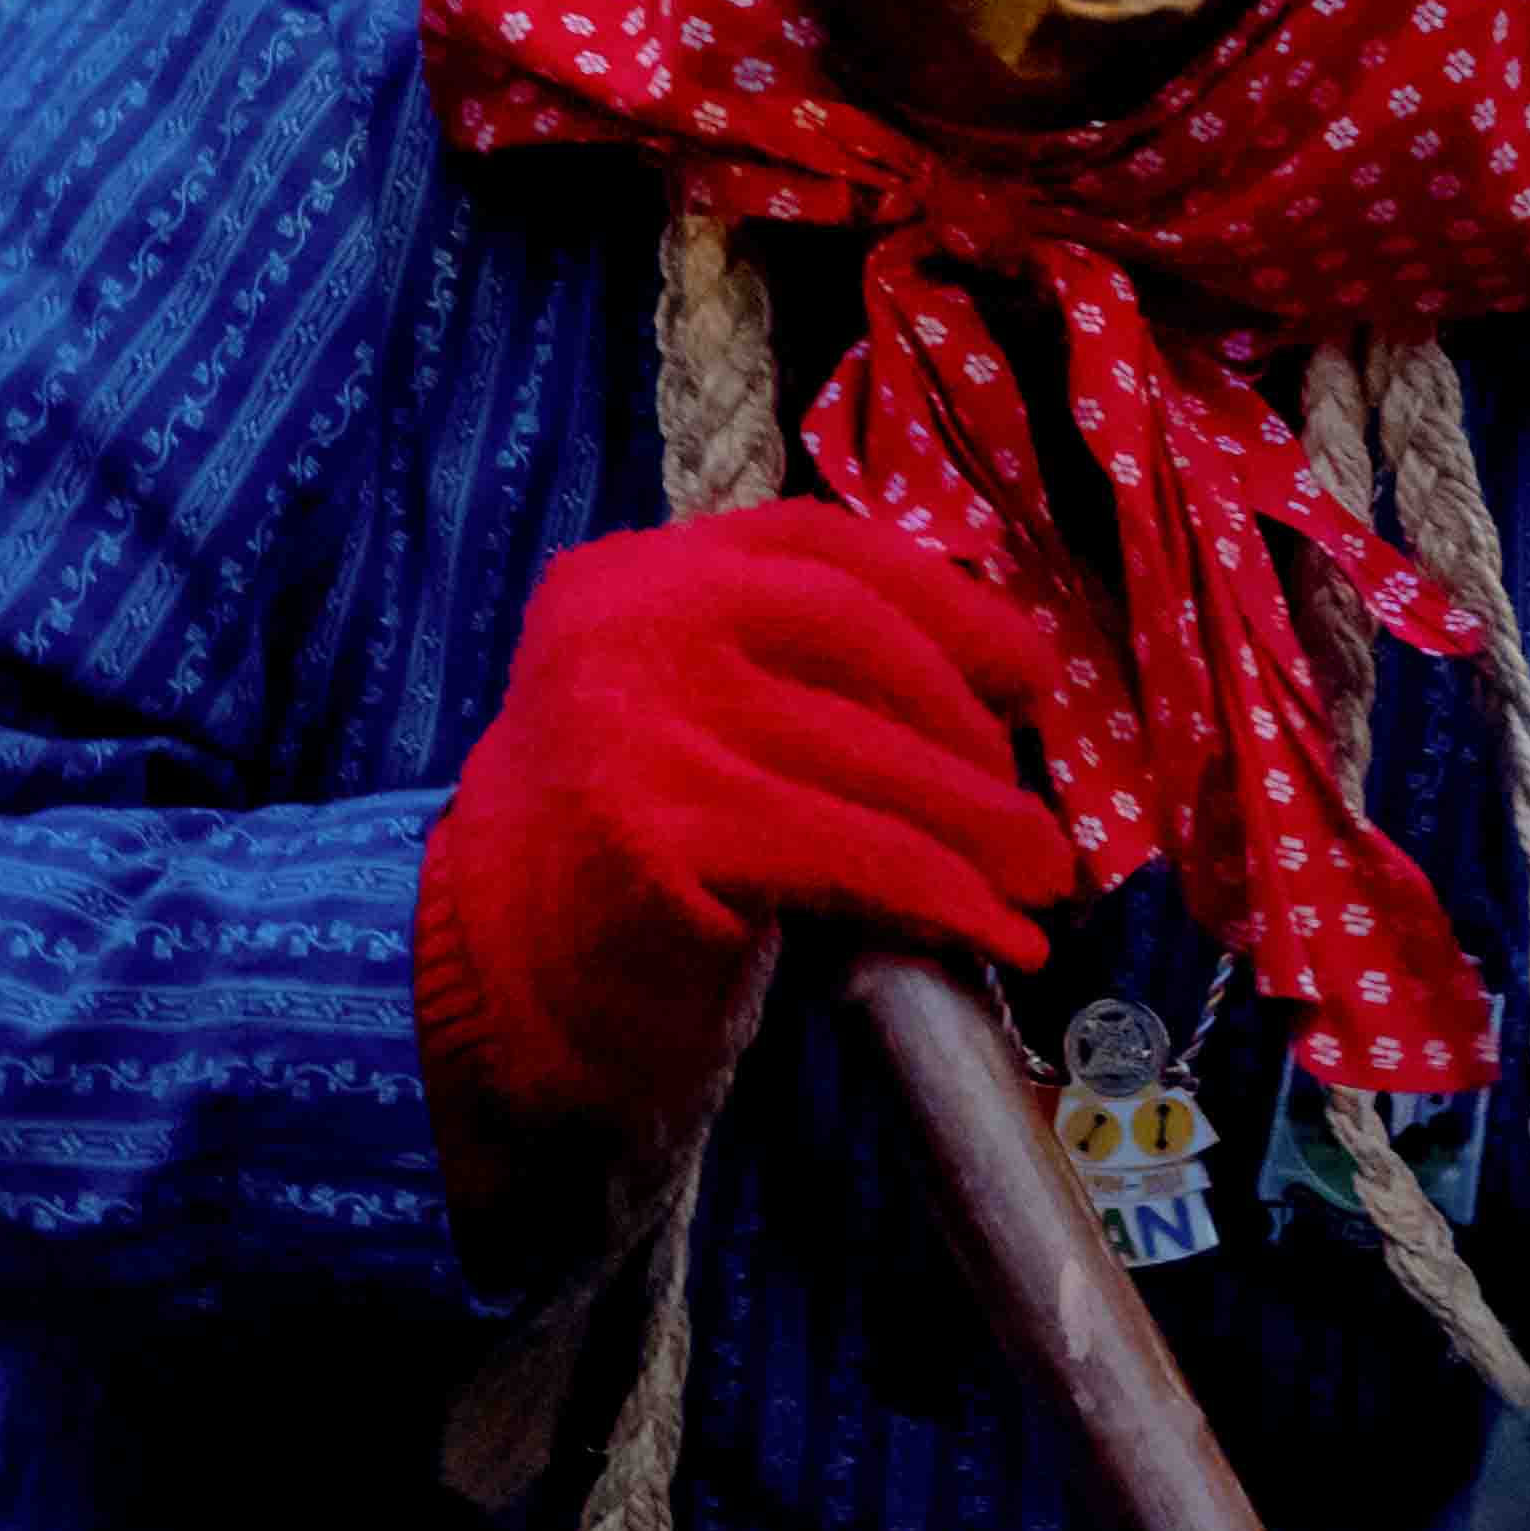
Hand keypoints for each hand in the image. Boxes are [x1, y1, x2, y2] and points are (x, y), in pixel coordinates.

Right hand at [416, 506, 1076, 1147]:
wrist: (486, 983)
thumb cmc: (615, 856)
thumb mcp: (690, 717)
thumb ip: (789, 673)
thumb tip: (994, 690)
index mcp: (637, 572)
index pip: (822, 547)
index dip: (947, 606)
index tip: (1032, 674)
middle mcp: (630, 619)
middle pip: (861, 641)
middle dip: (972, 732)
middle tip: (1036, 816)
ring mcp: (640, 717)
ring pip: (871, 759)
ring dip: (983, 830)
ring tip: (1043, 883)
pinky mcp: (661, 827)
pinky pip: (851, 853)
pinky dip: (944, 898)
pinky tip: (993, 935)